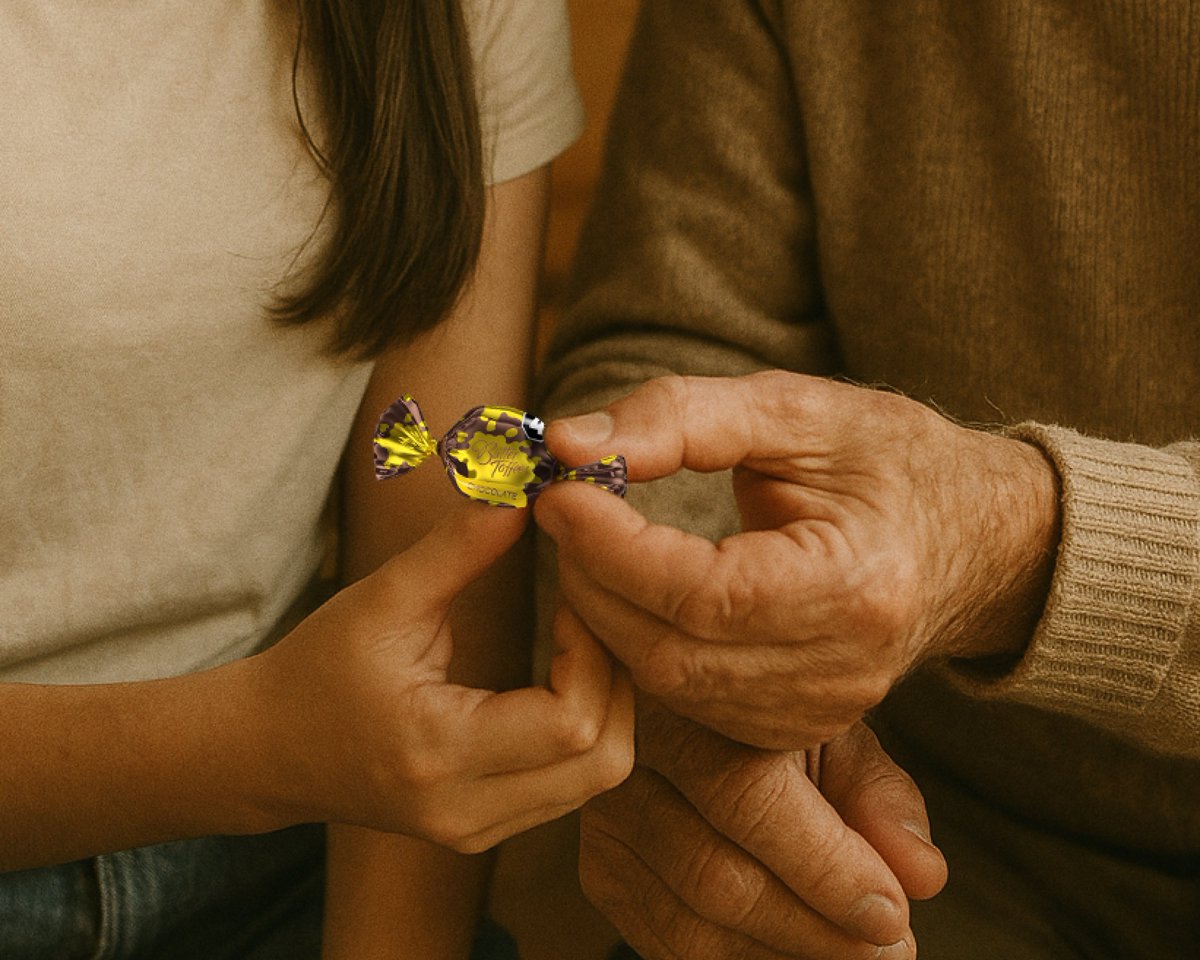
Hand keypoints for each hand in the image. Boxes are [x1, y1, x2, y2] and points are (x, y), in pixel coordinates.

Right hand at [256, 502, 633, 852]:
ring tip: (576, 641)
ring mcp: (479, 830)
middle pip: (605, 761)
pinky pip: (574, 786)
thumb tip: (526, 492)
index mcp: (438, 754)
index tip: (572, 596)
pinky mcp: (487, 829)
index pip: (572, 722)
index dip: (592, 651)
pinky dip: (588, 730)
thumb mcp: (382, 600)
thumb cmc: (316, 670)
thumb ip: (458, 547)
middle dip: (615, 679)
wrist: (265, 752)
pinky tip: (563, 678)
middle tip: (586, 617)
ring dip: (608, 703)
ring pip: (599, 777)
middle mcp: (467, 811)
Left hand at [536, 372, 1059, 747]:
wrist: (971, 538)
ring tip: (591, 538)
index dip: (613, 546)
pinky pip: (686, 701)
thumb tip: (567, 442)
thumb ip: (680, 415)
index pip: (704, 591)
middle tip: (564, 508)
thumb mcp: (796, 408)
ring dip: (606, 611)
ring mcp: (819, 711)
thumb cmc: (888, 460)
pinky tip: (629, 588)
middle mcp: (840, 671)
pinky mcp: (795, 725)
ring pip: (667, 685)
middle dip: (594, 578)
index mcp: (857, 586)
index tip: (560, 489)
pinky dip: (639, 643)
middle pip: (671, 651)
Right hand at [580, 701, 946, 959]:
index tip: (893, 913)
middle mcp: (629, 754)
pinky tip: (795, 953)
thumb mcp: (840, 738)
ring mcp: (605, 819)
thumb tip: (921, 876)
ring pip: (690, 922)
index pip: (745, 796)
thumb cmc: (783, 726)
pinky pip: (668, 945)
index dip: (824, 867)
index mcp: (686, 698)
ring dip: (786, 958)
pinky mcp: (600, 871)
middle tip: (894, 949)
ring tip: (858, 955)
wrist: (709, 714)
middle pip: (716, 874)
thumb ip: (879, 800)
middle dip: (816, 930)